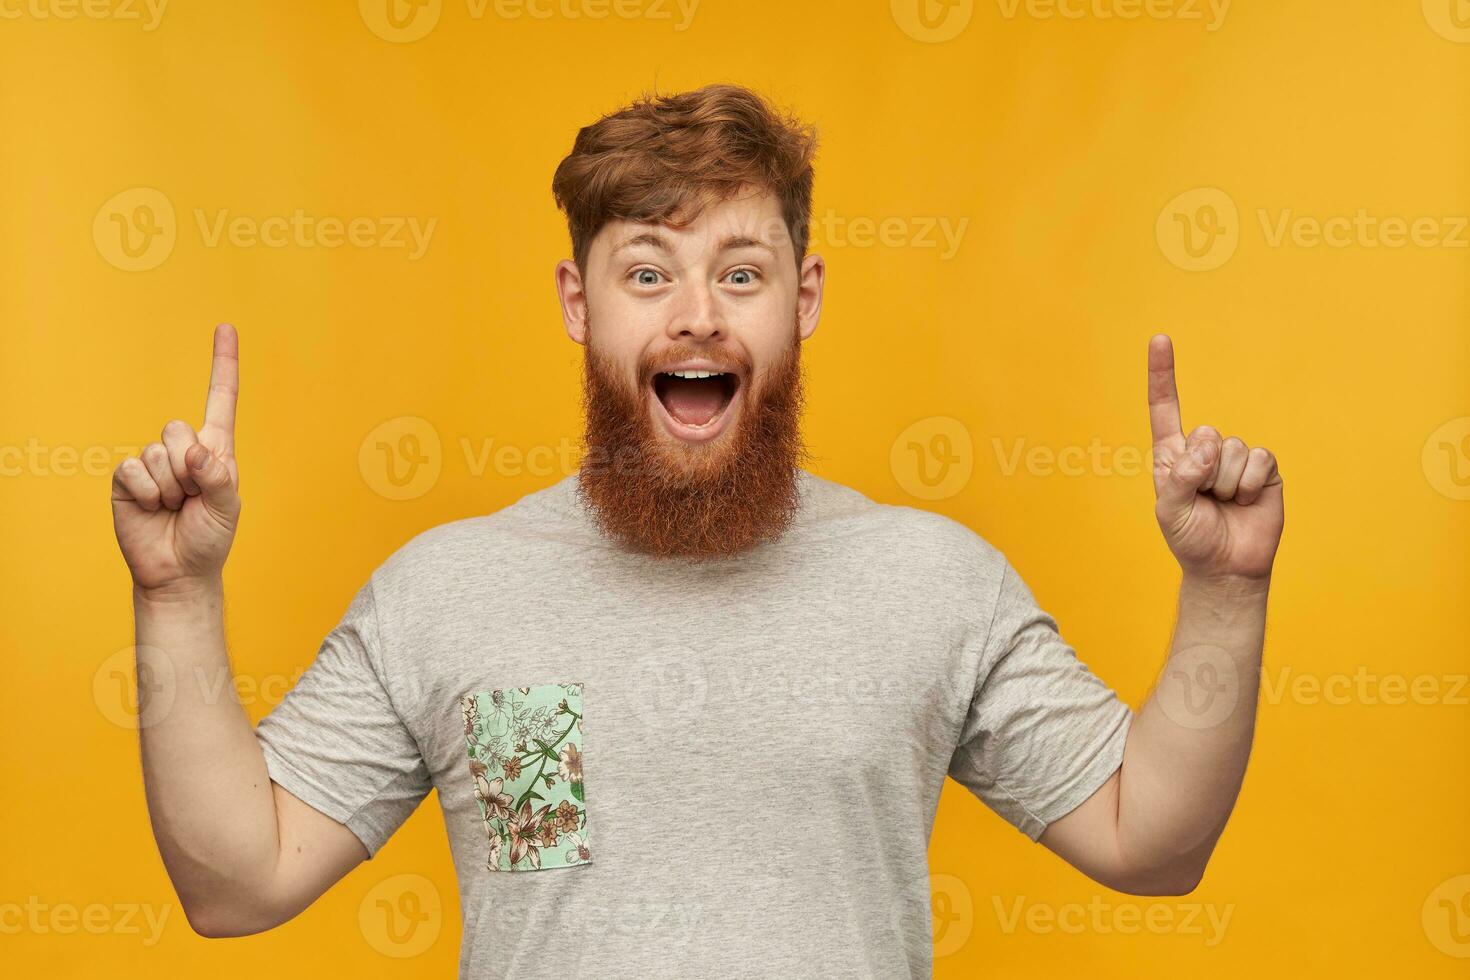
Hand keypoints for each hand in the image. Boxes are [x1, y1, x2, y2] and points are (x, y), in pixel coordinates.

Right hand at [112, 324, 240, 596]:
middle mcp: (184, 450)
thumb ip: (217, 476)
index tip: (225, 327)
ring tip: (174, 508)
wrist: (177, 571)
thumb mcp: (226, 508)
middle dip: (189, 467)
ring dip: (170, 487)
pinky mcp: (127, 478)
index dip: (223, 363)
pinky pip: (134, 469)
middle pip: (179, 428)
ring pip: (158, 452)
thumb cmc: (208, 538)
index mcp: (216, 450)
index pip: (221, 399)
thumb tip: (196, 450)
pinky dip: (146, 493)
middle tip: (191, 498)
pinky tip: (152, 509)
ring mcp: (154, 463)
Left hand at [1147, 334, 1283, 583]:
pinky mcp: (1264, 469)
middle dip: (1204, 472)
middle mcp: (1204, 450)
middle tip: (1205, 500)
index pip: (1165, 408)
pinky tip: (1246, 502)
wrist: (1227, 567)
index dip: (1162, 374)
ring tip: (1224, 505)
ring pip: (1232, 450)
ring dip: (1226, 485)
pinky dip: (1249, 486)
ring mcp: (1235, 458)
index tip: (1160, 338)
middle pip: (1205, 434)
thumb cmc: (1192, 538)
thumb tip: (1206, 446)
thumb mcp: (1170, 511)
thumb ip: (1180, 477)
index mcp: (1173, 455)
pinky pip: (1259, 461)